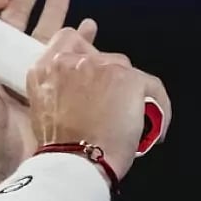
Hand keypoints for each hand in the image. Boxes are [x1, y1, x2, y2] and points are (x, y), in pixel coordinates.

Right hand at [27, 29, 172, 181]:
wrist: (75, 161)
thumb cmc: (56, 145)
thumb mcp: (42, 109)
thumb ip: (56, 87)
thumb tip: (80, 85)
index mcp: (44, 68)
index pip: (67, 38)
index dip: (81, 47)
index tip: (90, 61)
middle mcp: (72, 60)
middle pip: (101, 55)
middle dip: (107, 76)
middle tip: (110, 104)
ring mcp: (102, 66)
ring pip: (126, 70)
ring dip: (129, 91)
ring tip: (129, 118)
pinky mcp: (129, 79)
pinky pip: (152, 87)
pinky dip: (158, 107)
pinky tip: (154, 128)